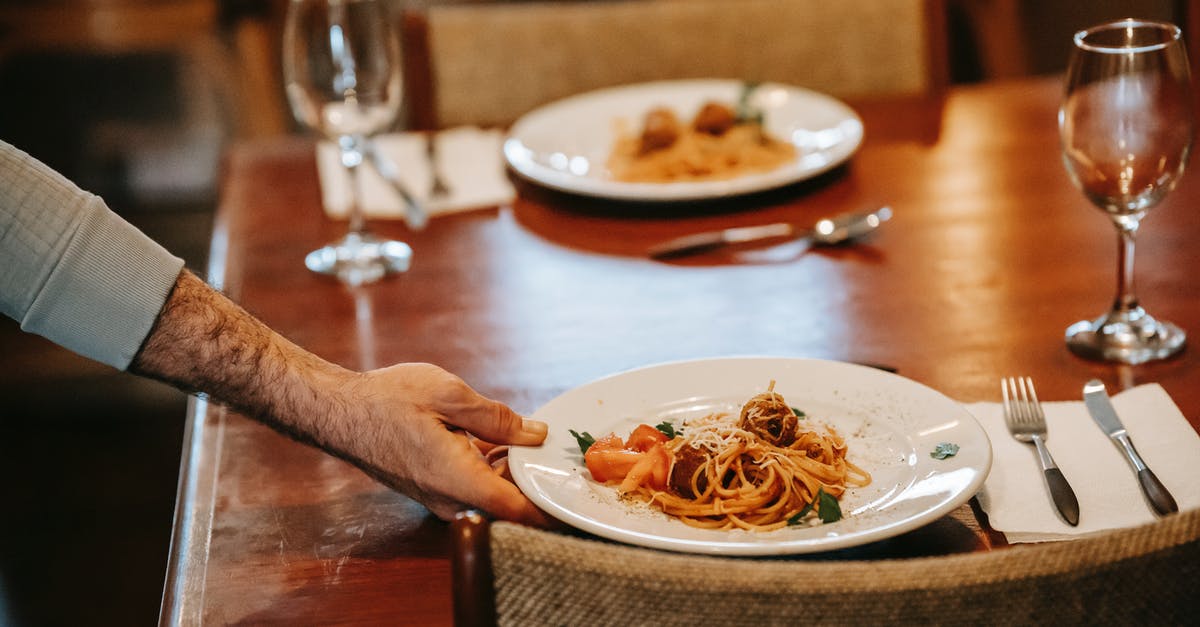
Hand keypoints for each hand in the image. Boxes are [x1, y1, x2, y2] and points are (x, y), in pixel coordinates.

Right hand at [334, 362, 551, 525]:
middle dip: (536, 481)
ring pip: (492, 495)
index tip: (577, 494)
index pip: (520, 512)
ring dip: (513, 471)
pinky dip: (492, 469)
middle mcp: (450, 500)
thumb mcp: (450, 394)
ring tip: (530, 438)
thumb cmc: (388, 400)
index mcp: (459, 479)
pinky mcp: (434, 491)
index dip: (553, 507)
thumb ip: (498, 418)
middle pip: (510, 504)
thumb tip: (536, 434)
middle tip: (560, 451)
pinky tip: (497, 441)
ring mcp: (440, 499)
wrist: (340, 412)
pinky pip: (474, 489)